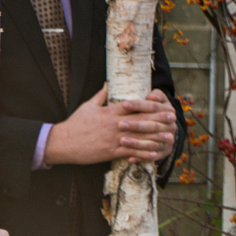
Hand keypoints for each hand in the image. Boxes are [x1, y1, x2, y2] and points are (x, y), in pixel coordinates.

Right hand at [44, 87, 177, 165]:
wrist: (62, 142)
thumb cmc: (75, 124)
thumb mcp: (88, 106)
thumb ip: (101, 95)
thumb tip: (107, 83)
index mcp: (110, 112)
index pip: (134, 106)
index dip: (150, 104)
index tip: (163, 103)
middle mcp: (115, 125)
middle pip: (141, 120)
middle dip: (159, 119)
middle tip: (173, 118)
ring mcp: (114, 139)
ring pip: (139, 137)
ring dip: (156, 137)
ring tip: (170, 136)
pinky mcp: (111, 152)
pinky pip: (131, 152)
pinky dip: (144, 153)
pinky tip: (155, 153)